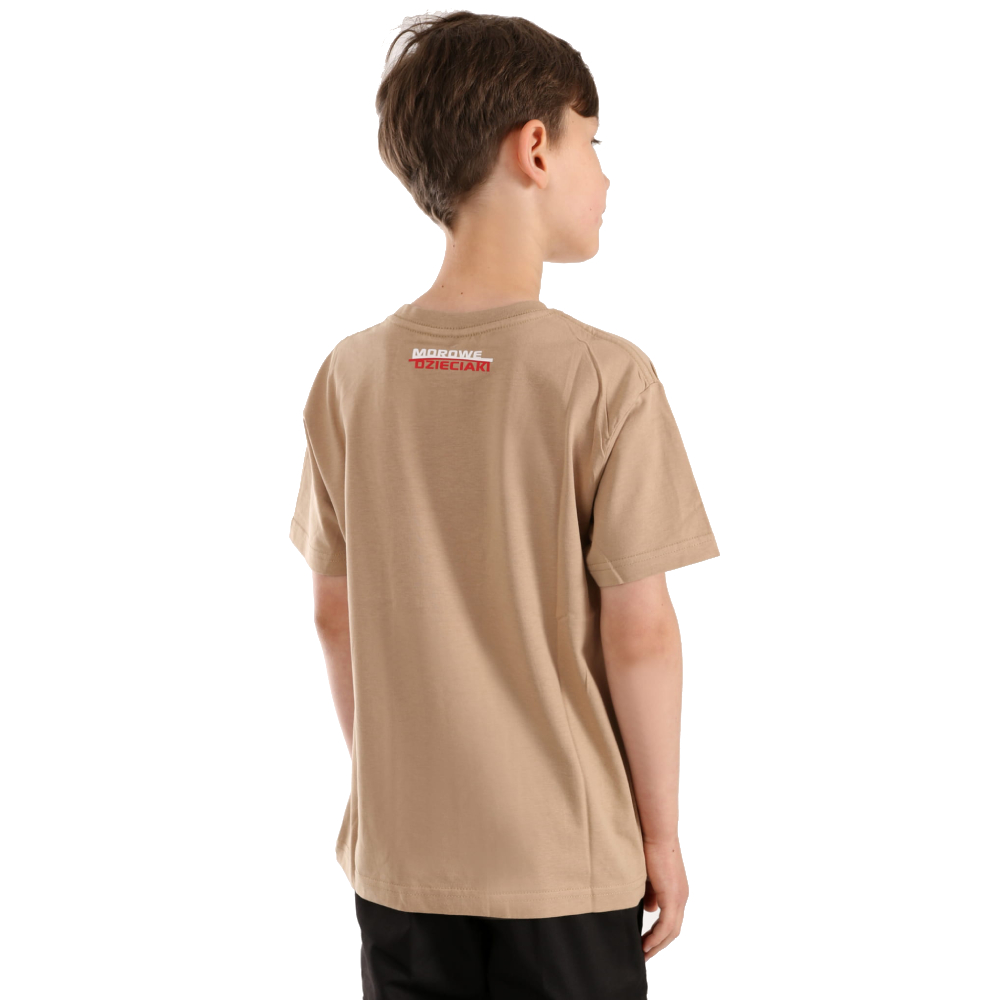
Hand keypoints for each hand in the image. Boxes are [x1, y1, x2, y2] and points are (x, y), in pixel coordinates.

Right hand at [639, 837, 688, 960]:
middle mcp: (681, 897)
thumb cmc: (650, 848)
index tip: (645, 944)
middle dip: (658, 945)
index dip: (659, 935)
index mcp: (677, 892)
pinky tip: (645, 943)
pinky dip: (656, 937)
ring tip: (643, 954)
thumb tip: (649, 909)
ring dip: (657, 945)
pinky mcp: (673, 896)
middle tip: (644, 955)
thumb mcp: (649, 876)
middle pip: (673, 931)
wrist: (657, 833)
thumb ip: (651, 893)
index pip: (671, 921)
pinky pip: (666, 925)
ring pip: (671, 931)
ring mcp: (679, 897)